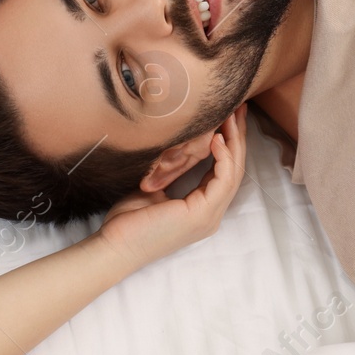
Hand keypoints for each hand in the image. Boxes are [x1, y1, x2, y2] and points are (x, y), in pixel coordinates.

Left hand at [92, 104, 247, 271]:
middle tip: (240, 109)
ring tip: (233, 115)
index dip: (228, 144)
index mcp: (201, 209)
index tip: (227, 117)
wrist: (114, 246)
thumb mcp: (154, 189)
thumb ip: (169, 172)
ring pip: (233, 174)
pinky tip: (217, 139)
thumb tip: (172, 144)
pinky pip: (222, 181)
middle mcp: (210, 214)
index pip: (223, 172)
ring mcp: (208, 217)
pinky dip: (223, 158)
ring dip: (235, 142)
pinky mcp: (201, 215)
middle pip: (235, 170)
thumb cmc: (128, 220)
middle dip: (238, 137)